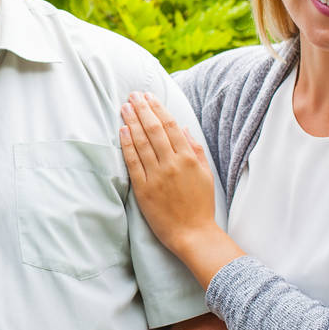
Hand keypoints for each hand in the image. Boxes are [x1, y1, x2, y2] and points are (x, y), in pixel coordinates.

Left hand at [119, 92, 217, 255]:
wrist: (193, 234)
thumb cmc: (201, 205)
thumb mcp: (206, 175)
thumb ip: (196, 150)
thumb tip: (184, 128)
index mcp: (188, 159)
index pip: (170, 126)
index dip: (158, 109)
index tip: (148, 97)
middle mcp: (172, 164)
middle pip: (154, 129)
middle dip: (142, 109)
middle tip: (133, 95)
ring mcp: (157, 176)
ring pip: (142, 142)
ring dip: (132, 121)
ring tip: (124, 107)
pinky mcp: (144, 189)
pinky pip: (133, 162)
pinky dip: (127, 144)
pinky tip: (122, 130)